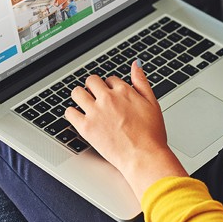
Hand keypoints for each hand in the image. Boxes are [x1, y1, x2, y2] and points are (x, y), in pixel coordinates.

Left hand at [65, 62, 186, 200]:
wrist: (144, 157)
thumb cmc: (151, 134)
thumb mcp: (152, 102)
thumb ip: (141, 81)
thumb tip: (136, 64)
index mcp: (123, 91)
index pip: (109, 79)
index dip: (110, 86)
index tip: (112, 95)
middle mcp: (108, 98)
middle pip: (91, 81)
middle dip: (94, 87)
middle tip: (96, 97)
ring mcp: (95, 112)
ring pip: (77, 92)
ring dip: (80, 95)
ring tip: (84, 103)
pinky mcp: (86, 127)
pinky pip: (70, 112)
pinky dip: (72, 113)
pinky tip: (78, 116)